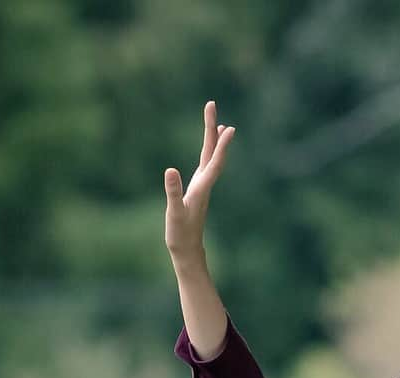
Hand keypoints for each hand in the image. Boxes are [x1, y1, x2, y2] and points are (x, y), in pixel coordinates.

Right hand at [165, 100, 235, 265]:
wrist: (188, 251)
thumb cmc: (180, 234)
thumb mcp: (174, 212)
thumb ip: (172, 191)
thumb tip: (170, 170)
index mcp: (201, 188)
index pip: (214, 161)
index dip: (221, 145)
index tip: (228, 127)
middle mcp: (205, 184)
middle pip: (212, 152)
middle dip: (212, 129)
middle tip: (211, 105)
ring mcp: (202, 186)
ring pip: (210, 157)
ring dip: (213, 139)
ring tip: (219, 123)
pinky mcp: (197, 190)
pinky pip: (206, 165)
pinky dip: (209, 152)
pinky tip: (210, 149)